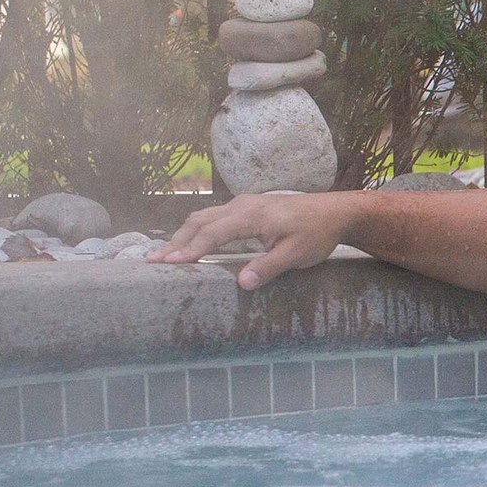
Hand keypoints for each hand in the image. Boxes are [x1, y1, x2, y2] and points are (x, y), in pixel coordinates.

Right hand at [153, 193, 350, 289]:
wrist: (334, 212)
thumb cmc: (316, 233)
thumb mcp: (296, 254)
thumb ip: (269, 267)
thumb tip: (242, 282)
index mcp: (251, 216)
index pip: (212, 233)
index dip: (190, 249)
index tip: (170, 263)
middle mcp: (241, 206)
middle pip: (199, 222)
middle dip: (175, 241)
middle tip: (153, 261)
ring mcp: (242, 204)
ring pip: (203, 217)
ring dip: (183, 235)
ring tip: (164, 254)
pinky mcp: (246, 208)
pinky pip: (213, 217)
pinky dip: (196, 230)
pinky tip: (190, 243)